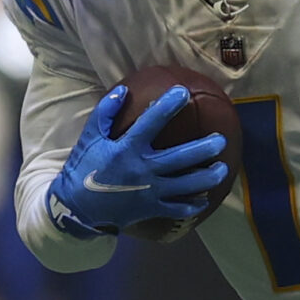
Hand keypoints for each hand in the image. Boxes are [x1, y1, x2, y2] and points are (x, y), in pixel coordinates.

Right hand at [45, 85, 227, 237]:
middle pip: (180, 158)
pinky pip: (177, 208)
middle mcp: (142, 170)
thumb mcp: (90, 138)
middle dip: (204, 149)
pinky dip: (193, 204)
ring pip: (185, 185)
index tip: (183, 92)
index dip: (168, 106)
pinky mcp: (151, 208)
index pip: (151, 123)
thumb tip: (123, 91)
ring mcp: (149, 192)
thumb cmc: (84, 168)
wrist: (78, 208)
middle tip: (220, 140)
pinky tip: (205, 197)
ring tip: (222, 168)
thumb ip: (106, 113)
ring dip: (207, 177)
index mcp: (127, 149)